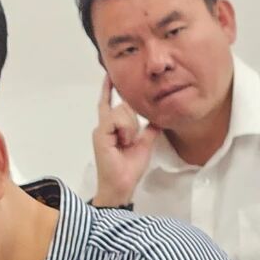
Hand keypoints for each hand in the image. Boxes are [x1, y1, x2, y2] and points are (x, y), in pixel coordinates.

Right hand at [92, 74, 158, 205]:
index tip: (109, 75)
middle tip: (130, 141)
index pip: (110, 103)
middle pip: (124, 106)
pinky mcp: (100, 133)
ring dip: (131, 128)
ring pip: (122, 112)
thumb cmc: (129, 168)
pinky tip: (123, 141)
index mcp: (112, 127)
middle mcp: (104, 125)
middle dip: (134, 122)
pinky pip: (116, 120)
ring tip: (126, 144)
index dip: (109, 89)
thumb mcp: (145, 145)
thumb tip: (159, 120)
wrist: (122, 184)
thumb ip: (150, 130)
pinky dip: (125, 130)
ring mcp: (101, 129)